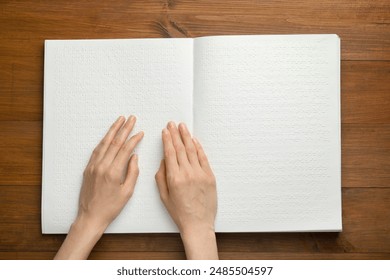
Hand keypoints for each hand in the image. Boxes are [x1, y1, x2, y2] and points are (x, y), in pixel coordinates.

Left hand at [55, 115, 143, 258]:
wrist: (90, 216)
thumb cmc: (111, 207)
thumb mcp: (127, 192)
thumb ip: (132, 172)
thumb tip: (134, 157)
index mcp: (113, 172)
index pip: (125, 149)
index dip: (134, 139)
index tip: (140, 132)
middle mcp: (102, 166)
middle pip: (115, 142)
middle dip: (124, 129)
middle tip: (131, 118)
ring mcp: (93, 166)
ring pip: (104, 143)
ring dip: (112, 130)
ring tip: (119, 120)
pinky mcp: (88, 168)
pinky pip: (96, 150)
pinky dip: (103, 141)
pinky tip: (108, 135)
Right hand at [155, 122, 217, 258]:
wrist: (198, 224)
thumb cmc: (179, 212)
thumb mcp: (164, 196)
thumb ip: (161, 176)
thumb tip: (163, 160)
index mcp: (174, 178)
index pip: (170, 153)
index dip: (167, 140)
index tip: (165, 131)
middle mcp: (188, 173)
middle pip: (180, 148)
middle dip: (175, 134)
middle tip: (172, 124)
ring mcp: (200, 174)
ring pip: (192, 150)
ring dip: (187, 137)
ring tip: (182, 127)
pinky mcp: (210, 176)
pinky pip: (203, 158)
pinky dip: (198, 147)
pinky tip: (194, 140)